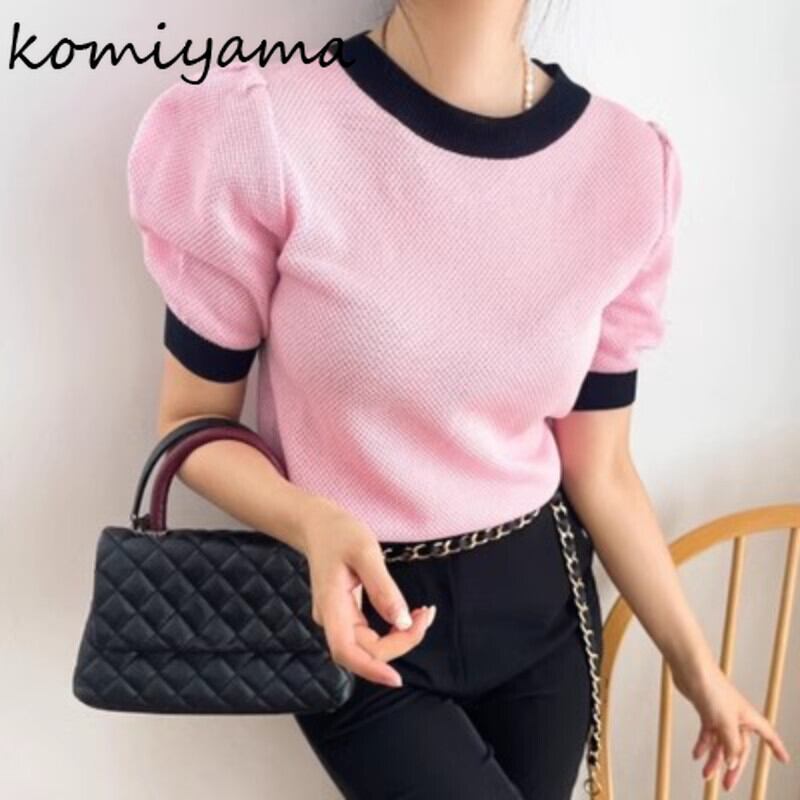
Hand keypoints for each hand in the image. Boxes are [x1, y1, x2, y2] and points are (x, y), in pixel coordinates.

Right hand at [299, 496, 435, 687]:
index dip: (371, 670)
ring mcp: (338, 619)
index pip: (346, 652)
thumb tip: (402, 621)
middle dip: (401, 642)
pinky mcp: (346, 615)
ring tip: (424, 614)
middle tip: (426, 615)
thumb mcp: (365, 551)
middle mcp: (332, 620)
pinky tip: (410, 615)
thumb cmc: (339, 533)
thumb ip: (383, 587)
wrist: (317, 525)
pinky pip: (371, 635)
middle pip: (365, 651)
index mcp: (331, 606)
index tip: (398, 679)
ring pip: (370, 646)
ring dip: (400, 638)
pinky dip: (394, 630)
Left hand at [670, 657, 790, 790]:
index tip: (784, 759)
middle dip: (733, 767)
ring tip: (706, 774)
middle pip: (739, 747)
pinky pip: (707, 733)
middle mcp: (736, 717)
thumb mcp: (725, 721)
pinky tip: (697, 755)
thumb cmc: (712, 688)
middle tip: (726, 785)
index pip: (768, 735)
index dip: (776, 747)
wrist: (690, 669)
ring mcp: (720, 714)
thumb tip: (732, 764)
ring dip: (714, 758)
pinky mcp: (706, 711)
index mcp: (748, 717)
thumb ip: (730, 744)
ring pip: (721, 742)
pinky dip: (703, 745)